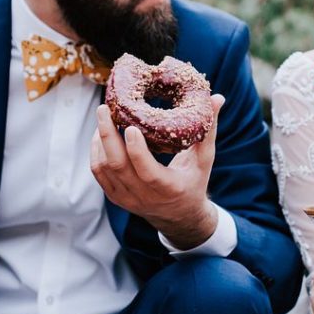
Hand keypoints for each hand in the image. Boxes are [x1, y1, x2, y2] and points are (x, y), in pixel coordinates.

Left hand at [90, 94, 225, 248]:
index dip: (137, 150)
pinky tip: (101, 133)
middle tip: (105, 109)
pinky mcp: (115, 197)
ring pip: (104, 168)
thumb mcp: (205, 159)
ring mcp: (127, 198)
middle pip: (118, 166)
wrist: (179, 216)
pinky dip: (96, 151)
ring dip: (100, 140)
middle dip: (108, 135)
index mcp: (169, 188)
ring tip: (104, 116)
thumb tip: (217, 98)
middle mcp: (144, 196)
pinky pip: (98, 172)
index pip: (147, 171)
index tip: (130, 126)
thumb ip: (209, 129)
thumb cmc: (193, 182)